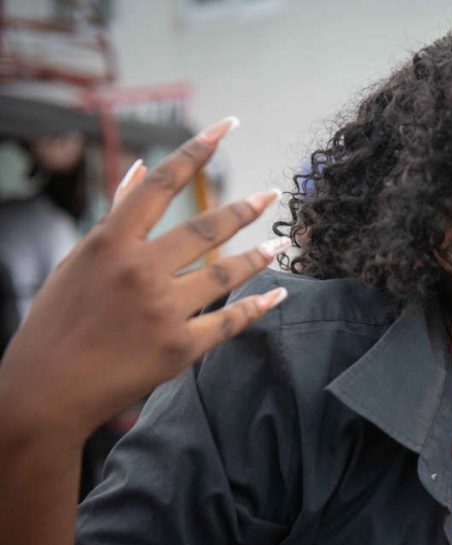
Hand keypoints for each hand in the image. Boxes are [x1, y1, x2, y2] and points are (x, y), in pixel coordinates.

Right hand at [0, 117, 289, 445]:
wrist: (47, 390)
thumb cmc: (59, 321)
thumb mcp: (79, 261)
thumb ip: (116, 216)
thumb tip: (138, 167)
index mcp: (110, 243)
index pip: (162, 184)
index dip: (197, 150)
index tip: (227, 126)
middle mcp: (140, 271)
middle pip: (206, 227)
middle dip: (245, 208)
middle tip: (273, 194)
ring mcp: (163, 311)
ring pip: (226, 273)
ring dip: (261, 255)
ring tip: (282, 241)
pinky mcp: (180, 348)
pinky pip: (230, 321)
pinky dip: (259, 306)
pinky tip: (278, 292)